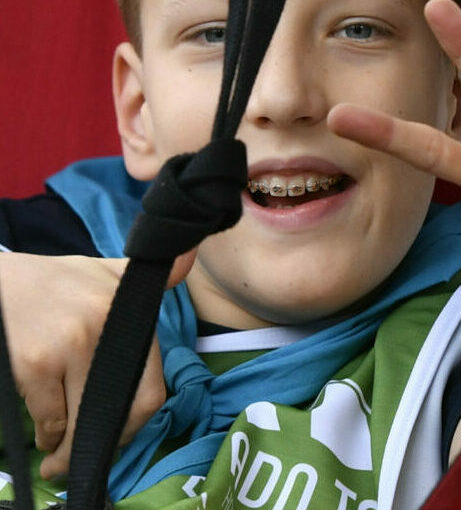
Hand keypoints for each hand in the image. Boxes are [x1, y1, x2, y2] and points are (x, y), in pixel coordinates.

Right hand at [0, 250, 193, 477]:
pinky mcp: (36, 364)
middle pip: (117, 412)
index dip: (136, 424)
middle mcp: (108, 328)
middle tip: (86, 456)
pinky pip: (49, 421)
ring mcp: (72, 346)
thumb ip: (151, 280)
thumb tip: (189, 257)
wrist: (2, 281)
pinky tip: (44, 435)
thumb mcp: (110, 273)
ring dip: (68, 447)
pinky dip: (46, 436)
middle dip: (102, 444)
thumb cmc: (59, 281)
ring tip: (58, 452)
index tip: (120, 435)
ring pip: (80, 423)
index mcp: (130, 311)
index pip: (151, 389)